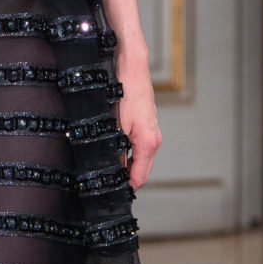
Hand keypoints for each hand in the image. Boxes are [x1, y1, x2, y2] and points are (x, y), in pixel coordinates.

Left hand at [116, 56, 161, 191]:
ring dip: (128, 165)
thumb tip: (112, 170)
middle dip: (128, 179)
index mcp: (148, 143)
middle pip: (142, 170)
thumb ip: (115, 151)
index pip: (139, 177)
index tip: (113, 194)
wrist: (132, 68)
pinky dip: (130, 153)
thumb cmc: (125, 92)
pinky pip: (140, 147)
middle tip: (108, 186)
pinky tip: (117, 151)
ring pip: (141, 158)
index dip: (126, 188)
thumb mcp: (115, 125)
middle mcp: (154, 139)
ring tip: (110, 170)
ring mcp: (152, 132)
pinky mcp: (148, 125)